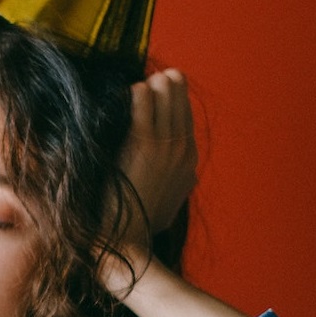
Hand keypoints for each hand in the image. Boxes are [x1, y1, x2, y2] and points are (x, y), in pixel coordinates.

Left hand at [117, 68, 197, 246]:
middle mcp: (181, 153)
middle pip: (180, 107)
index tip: (172, 88)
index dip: (179, 103)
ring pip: (165, 102)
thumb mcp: (169, 206)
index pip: (187, 123)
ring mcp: (164, 148)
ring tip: (148, 78)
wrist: (126, 242)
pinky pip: (143, 108)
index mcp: (187, 165)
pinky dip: (139, 95)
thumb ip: (178, 187)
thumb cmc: (138, 227)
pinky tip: (133, 88)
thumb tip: (189, 180)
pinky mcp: (143, 146)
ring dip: (156, 87)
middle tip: (163, 74)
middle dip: (172, 89)